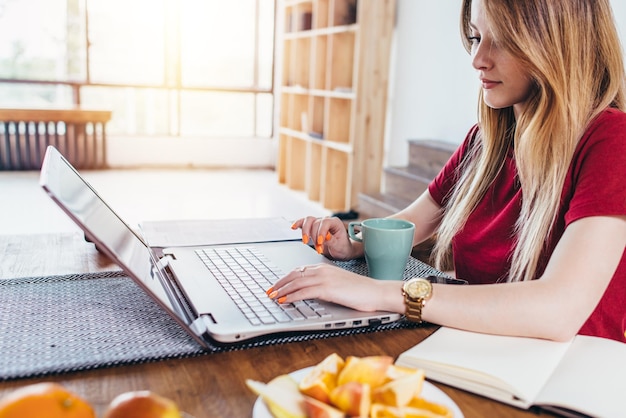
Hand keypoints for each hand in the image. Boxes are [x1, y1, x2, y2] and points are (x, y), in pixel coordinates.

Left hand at [266, 263, 401, 312]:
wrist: (375, 292)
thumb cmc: (360, 291)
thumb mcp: (338, 286)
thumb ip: (324, 286)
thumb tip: (311, 293)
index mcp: (324, 268)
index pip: (299, 271)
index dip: (286, 278)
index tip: (277, 286)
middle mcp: (322, 270)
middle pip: (294, 275)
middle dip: (279, 284)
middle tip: (269, 291)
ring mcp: (325, 278)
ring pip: (296, 282)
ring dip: (282, 290)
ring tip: (272, 296)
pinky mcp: (328, 288)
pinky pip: (305, 291)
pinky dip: (292, 296)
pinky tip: (285, 300)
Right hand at [291, 216, 362, 259]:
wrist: (341, 249)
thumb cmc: (342, 247)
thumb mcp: (339, 246)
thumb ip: (332, 240)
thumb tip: (326, 236)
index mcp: (335, 222)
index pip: (325, 222)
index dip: (321, 232)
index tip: (320, 242)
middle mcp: (326, 220)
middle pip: (315, 223)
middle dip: (315, 237)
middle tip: (318, 249)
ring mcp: (318, 223)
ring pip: (308, 221)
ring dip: (305, 232)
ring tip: (306, 241)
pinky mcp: (312, 227)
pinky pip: (303, 223)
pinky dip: (298, 224)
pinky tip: (293, 227)